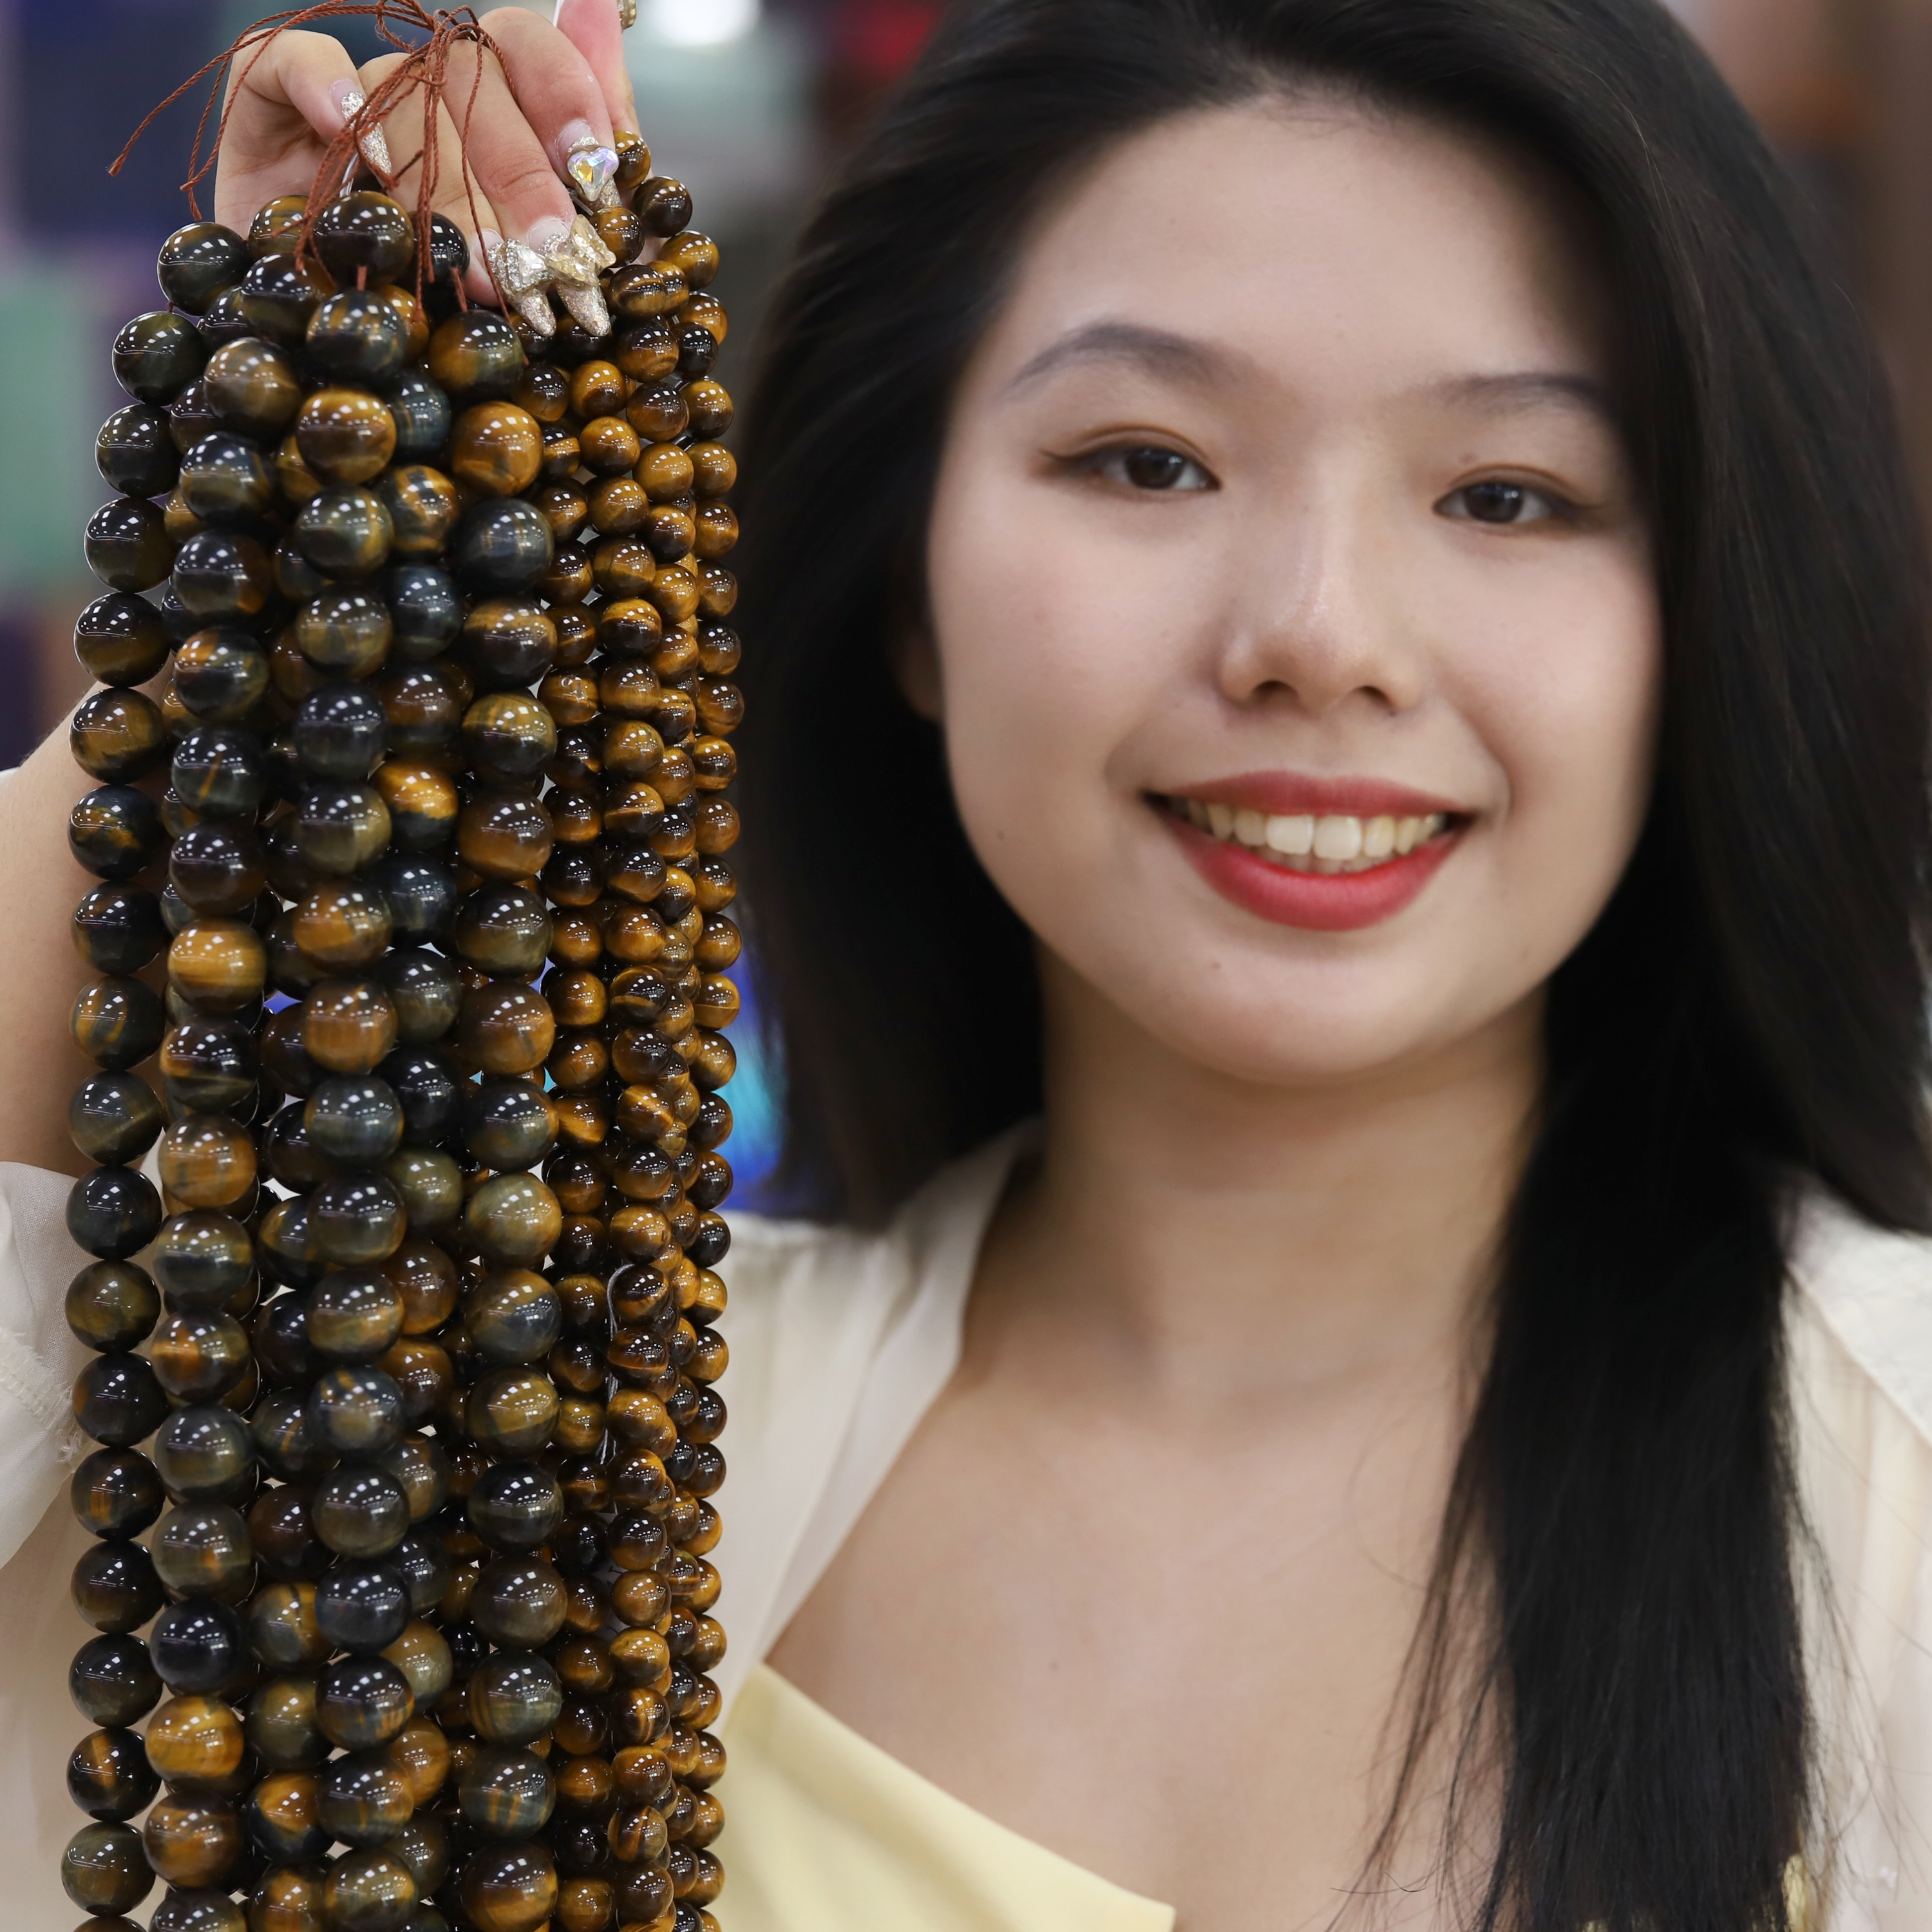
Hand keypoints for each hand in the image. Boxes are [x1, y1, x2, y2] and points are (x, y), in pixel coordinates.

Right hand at [211, 0, 639, 304]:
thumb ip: (598, 132)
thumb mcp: (574, 248)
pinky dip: (319, 85)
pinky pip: (283, 61)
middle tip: (546, 252)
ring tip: (478, 262)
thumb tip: (600, 4)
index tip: (594, 172)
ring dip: (442, 183)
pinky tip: (354, 141)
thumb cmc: (487, 327)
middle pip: (468, 76)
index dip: (565, 95)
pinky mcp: (266, 119)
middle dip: (517, 171)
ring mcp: (347, 107)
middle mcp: (422, 96)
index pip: (526, 49)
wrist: (361, 388)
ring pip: (395, 95)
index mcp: (495, 110)